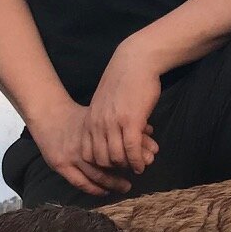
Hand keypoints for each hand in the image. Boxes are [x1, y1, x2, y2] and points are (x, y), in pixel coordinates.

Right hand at [30, 99, 140, 197]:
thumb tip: (150, 129)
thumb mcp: (101, 114)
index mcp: (95, 128)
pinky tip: (104, 192)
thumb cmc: (77, 114)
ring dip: (112, 182)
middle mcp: (84, 143)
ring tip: (126, 186)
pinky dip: (94, 189)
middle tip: (139, 173)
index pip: (119, 144)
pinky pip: (80, 182)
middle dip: (126, 169)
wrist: (48, 113)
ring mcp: (72, 155)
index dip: (134, 153)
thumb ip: (123, 123)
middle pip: (111, 161)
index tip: (145, 158)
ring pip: (96, 174)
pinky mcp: (61, 164)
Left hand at [81, 41, 163, 175]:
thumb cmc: (125, 80)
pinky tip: (143, 164)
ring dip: (128, 166)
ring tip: (138, 167)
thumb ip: (103, 118)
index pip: (88, 152)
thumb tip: (107, 134)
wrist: (136, 61)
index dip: (100, 163)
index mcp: (91, 119)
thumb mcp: (105, 101)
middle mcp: (99, 124)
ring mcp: (114, 123)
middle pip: (101, 159)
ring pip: (117, 157)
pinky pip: (132, 150)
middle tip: (127, 170)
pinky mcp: (131, 121)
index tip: (113, 164)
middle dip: (115, 169)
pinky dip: (137, 161)